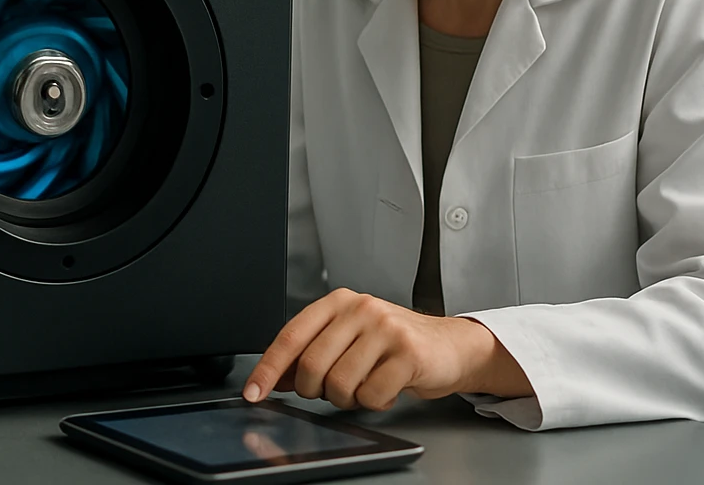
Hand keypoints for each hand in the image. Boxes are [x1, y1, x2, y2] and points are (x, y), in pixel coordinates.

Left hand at [241, 288, 517, 411]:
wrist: (450, 346)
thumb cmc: (394, 344)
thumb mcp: (349, 338)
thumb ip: (313, 352)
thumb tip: (274, 378)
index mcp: (338, 301)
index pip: (291, 336)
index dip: (268, 368)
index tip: (253, 392)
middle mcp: (359, 308)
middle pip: (311, 365)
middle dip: (315, 390)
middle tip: (332, 391)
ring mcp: (385, 329)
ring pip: (340, 384)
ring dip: (348, 399)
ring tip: (365, 386)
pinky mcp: (408, 353)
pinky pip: (371, 395)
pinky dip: (375, 402)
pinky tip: (387, 388)